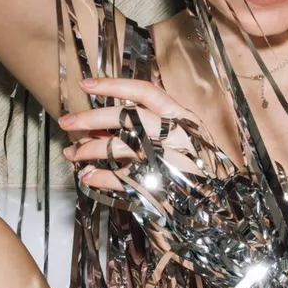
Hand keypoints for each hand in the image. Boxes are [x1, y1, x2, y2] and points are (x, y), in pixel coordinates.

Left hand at [58, 77, 212, 191]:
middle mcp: (175, 135)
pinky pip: (120, 178)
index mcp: (181, 118)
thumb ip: (151, 127)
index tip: (86, 84)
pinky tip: (87, 176)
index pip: (145, 92)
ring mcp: (167, 160)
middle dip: (90, 119)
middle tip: (66, 122)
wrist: (221, 203)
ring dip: (89, 150)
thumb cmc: (198, 167)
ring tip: (72, 154)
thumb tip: (104, 125)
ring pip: (119, 147)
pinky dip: (100, 178)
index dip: (113, 86)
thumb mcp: (181, 138)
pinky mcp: (160, 184)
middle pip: (125, 117)